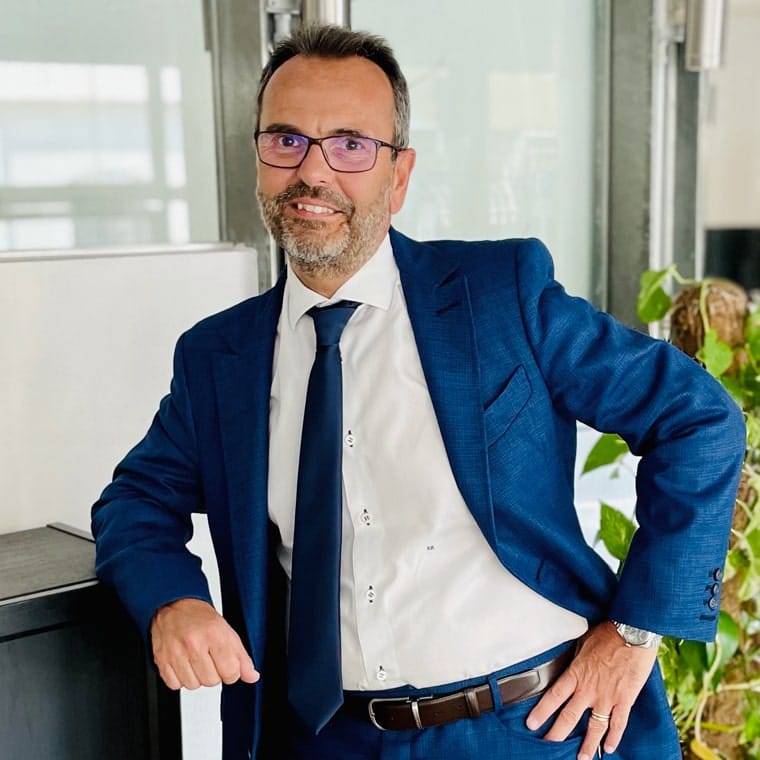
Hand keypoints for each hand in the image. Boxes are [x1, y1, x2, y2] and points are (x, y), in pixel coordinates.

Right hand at [150, 597, 259, 689]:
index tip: (227, 663)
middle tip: (210, 657)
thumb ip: (241, 656)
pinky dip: (180, 678)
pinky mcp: (161, 660)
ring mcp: (175, 652)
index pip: (230, 672)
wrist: (174, 605)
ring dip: (196, 677)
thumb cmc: (200, 617)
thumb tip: (251, 676)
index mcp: (214, 634)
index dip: (231, 671)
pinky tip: (183, 663)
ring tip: (196, 659)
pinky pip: (175, 685)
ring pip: (193, 686)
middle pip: (212, 681)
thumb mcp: (227, 631)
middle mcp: (194, 643)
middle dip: (214, 673)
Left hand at [526, 621, 657, 759]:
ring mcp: (607, 697)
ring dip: (587, 745)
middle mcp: (589, 689)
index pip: (553, 697)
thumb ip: (577, 659)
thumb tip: (571, 665)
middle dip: (557, 734)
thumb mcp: (583, 643)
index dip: (541, 712)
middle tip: (549, 746)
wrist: (632, 633)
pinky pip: (618, 724)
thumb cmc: (608, 634)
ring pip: (594, 727)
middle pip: (569, 717)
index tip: (532, 724)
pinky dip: (614, 737)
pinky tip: (609, 748)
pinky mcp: (625, 700)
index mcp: (576, 673)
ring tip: (581, 758)